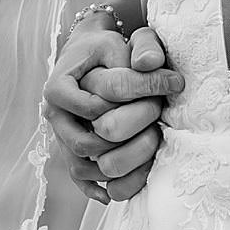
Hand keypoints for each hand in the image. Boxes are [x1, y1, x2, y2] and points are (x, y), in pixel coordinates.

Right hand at [43, 22, 180, 203]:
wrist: (88, 61)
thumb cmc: (106, 52)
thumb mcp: (123, 41)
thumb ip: (142, 46)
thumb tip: (150, 64)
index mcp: (58, 87)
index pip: (99, 101)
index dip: (141, 92)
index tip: (174, 83)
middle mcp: (55, 117)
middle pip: (89, 142)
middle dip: (131, 130)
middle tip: (160, 113)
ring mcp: (61, 140)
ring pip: (86, 166)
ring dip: (124, 161)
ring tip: (154, 142)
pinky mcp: (71, 156)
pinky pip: (83, 182)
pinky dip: (103, 188)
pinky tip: (124, 187)